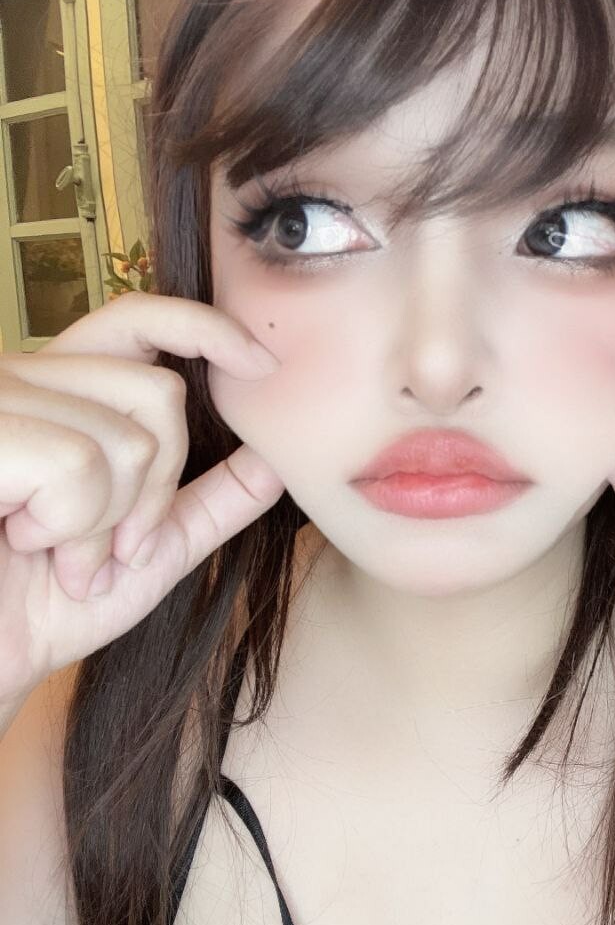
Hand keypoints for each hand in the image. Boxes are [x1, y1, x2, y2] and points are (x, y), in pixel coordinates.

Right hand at [0, 294, 284, 708]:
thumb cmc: (47, 604)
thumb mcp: (154, 550)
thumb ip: (215, 501)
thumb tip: (278, 459)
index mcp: (64, 390)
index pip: (139, 320)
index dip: (205, 327)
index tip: (263, 364)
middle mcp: (25, 378)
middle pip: (157, 393)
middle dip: (155, 491)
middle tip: (112, 549)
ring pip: (124, 439)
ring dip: (104, 525)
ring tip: (57, 555)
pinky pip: (75, 464)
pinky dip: (68, 525)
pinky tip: (22, 540)